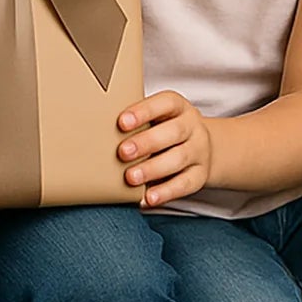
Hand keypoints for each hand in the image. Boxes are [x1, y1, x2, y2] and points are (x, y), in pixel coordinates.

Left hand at [118, 91, 212, 206]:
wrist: (203, 148)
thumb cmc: (165, 130)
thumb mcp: (158, 118)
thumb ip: (137, 121)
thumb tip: (98, 127)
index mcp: (178, 107)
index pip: (165, 103)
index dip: (144, 111)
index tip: (122, 122)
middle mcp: (192, 127)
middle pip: (173, 132)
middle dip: (146, 142)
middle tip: (122, 152)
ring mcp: (199, 151)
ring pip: (179, 159)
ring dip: (153, 169)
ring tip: (131, 178)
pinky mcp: (200, 175)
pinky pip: (185, 184)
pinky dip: (165, 193)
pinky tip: (147, 198)